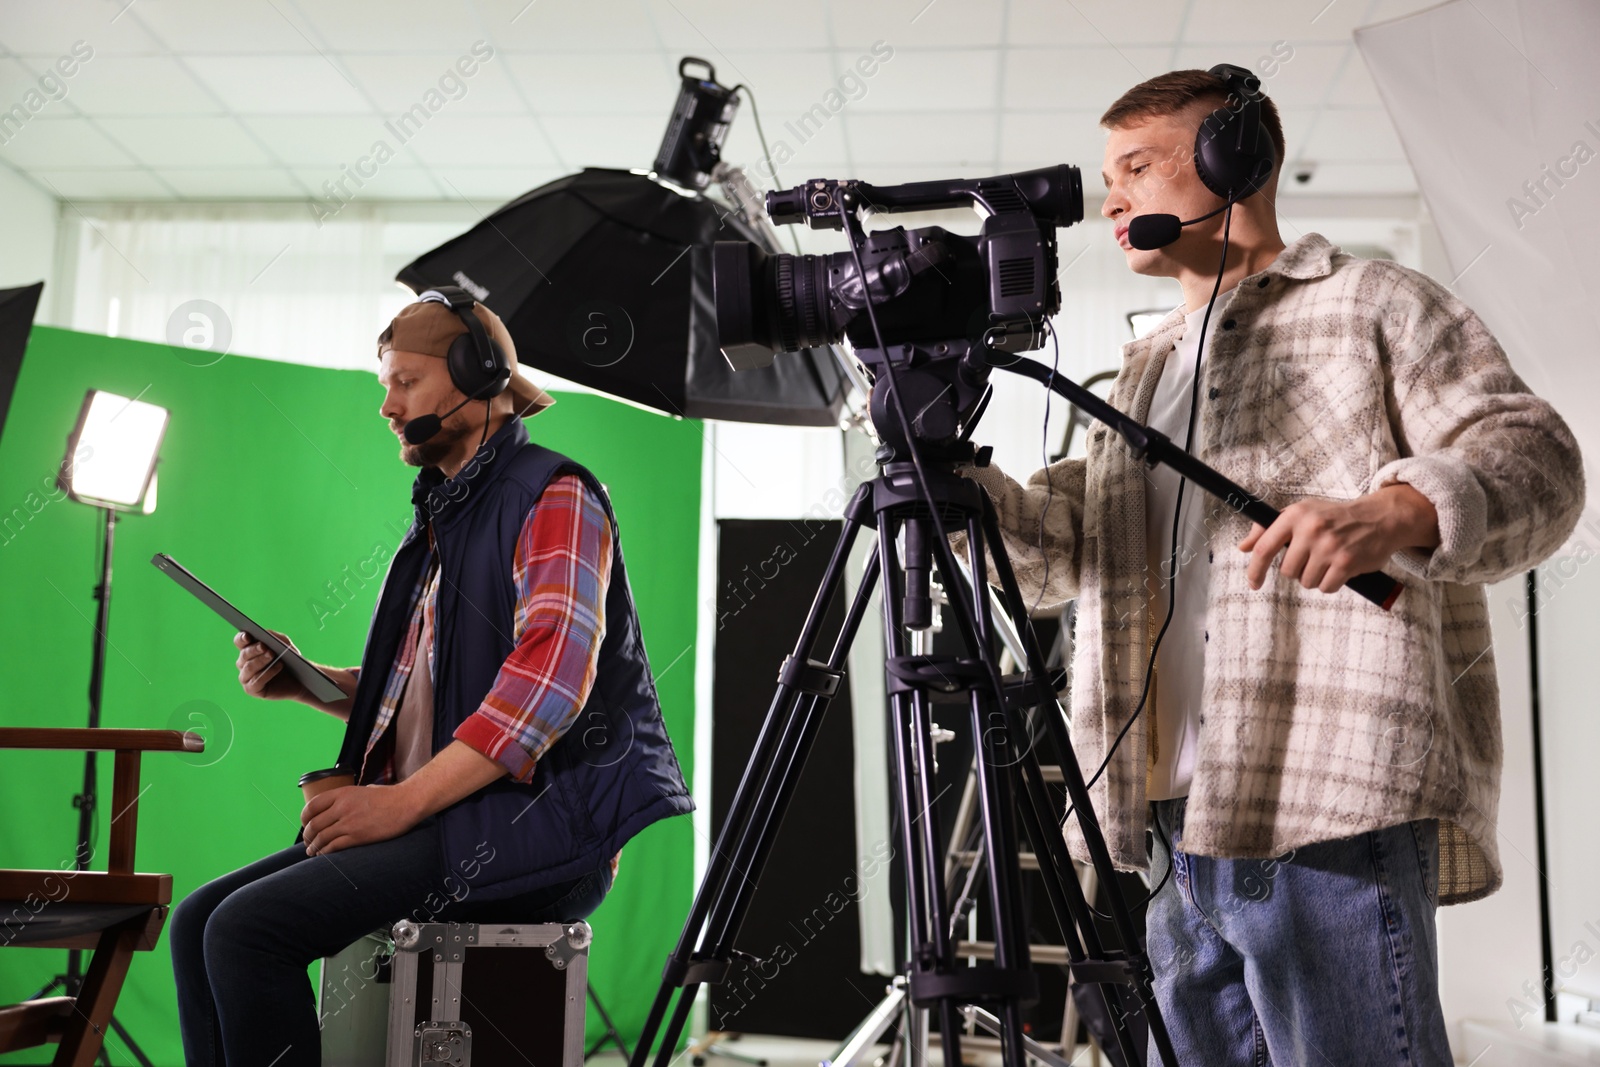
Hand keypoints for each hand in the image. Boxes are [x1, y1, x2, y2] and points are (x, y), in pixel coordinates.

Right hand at [234, 629, 310, 701]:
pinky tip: (279, 666)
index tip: (247, 635)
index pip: (239, 642)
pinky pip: (256, 681)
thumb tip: (265, 633)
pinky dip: (267, 673)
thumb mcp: (286, 645)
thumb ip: (276, 637)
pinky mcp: (252, 689)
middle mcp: (244, 663)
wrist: (300, 680)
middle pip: (244, 655)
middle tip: (265, 646)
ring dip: (261, 661)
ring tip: (273, 655)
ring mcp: (246, 677)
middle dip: (254, 650)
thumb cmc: (290, 661)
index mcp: (249, 650)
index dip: (241, 638)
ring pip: (249, 668)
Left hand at [301, 785, 420, 855]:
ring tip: (312, 851)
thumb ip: (349, 797)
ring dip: (313, 847)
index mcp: (342, 793)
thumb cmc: (388, 796)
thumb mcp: (364, 789)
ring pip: (321, 838)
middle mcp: (342, 807)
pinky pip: (333, 847)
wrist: (406, 803)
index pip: (312, 806)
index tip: (306, 825)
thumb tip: (342, 804)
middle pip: (314, 825)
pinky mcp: (357, 836)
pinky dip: (325, 853)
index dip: (304, 818)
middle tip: (309, 841)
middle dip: (308, 836)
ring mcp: (349, 822)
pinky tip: (324, 855)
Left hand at [1238, 485, 1437, 593]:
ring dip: (1316, 577)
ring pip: (1306, 581)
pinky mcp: (1346, 562)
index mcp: (1295, 515)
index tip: (1253, 583)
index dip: (1255, 569)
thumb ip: (1269, 529)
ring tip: (1329, 560)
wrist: (1379, 517)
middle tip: (1314, 557)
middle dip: (1298, 570)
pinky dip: (1331, 584)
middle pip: (1287, 571)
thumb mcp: (1301, 513)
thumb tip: (1243, 547)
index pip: (1265, 547)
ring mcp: (1329, 546)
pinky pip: (1326, 588)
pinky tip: (1340, 569)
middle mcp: (1310, 529)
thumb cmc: (1335, 517)